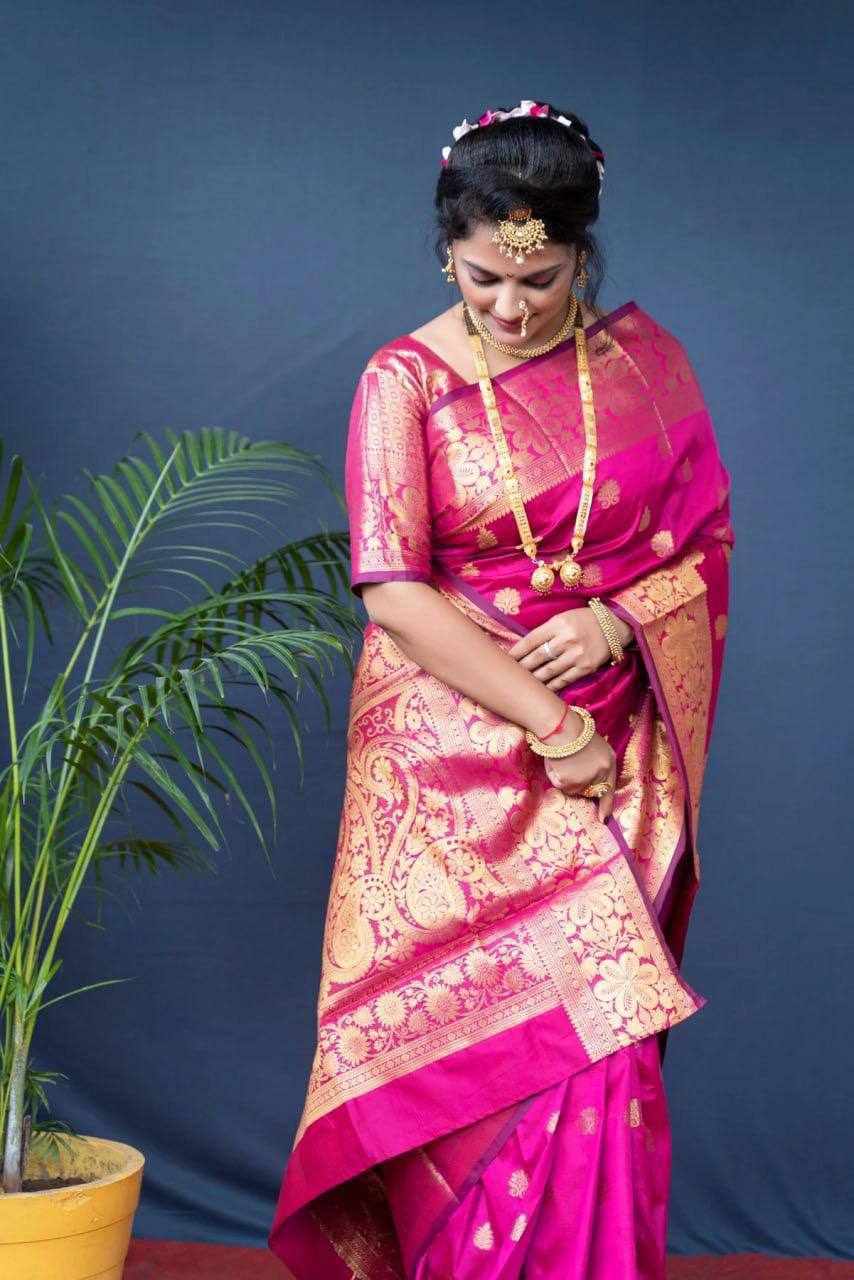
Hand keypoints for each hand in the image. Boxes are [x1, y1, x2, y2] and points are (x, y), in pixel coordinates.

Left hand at [507, 606, 633, 690]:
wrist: (614, 626)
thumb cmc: (583, 620)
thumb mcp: (563, 618)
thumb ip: (546, 631)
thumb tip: (524, 648)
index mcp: (558, 624)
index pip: (531, 640)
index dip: (516, 652)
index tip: (505, 660)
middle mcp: (567, 639)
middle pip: (537, 657)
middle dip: (521, 667)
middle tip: (509, 675)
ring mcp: (577, 655)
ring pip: (549, 671)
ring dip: (533, 679)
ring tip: (521, 684)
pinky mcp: (586, 668)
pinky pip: (564, 680)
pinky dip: (550, 686)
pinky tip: (540, 690)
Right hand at [537, 710, 616, 820]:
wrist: (561, 727)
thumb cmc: (575, 731)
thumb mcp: (596, 745)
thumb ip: (598, 763)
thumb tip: (593, 782)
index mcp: (609, 762)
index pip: (610, 789)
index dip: (606, 805)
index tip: (604, 819)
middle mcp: (601, 774)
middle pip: (589, 791)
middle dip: (581, 786)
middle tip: (572, 770)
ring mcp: (586, 779)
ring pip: (574, 789)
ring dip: (568, 780)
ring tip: (564, 761)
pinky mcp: (570, 782)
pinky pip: (562, 786)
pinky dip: (558, 778)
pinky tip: (557, 764)